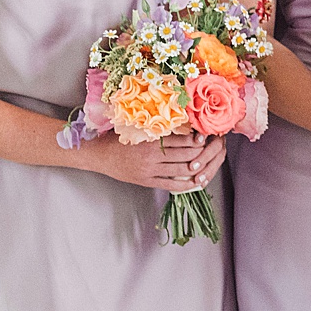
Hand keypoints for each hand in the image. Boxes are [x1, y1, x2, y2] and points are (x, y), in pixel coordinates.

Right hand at [90, 131, 224, 191]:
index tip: (206, 136)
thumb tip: (183, 125)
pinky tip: (196, 181)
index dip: (198, 139)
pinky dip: (186, 184)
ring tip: (207, 163)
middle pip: (186, 155)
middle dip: (201, 153)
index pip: (183, 140)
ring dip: (197, 168)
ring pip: (181, 170)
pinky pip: (171, 185)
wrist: (99, 154)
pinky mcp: (146, 181)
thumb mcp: (140, 128)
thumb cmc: (120, 137)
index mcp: (152, 140)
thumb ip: (159, 129)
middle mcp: (152, 156)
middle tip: (212, 149)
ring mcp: (149, 171)